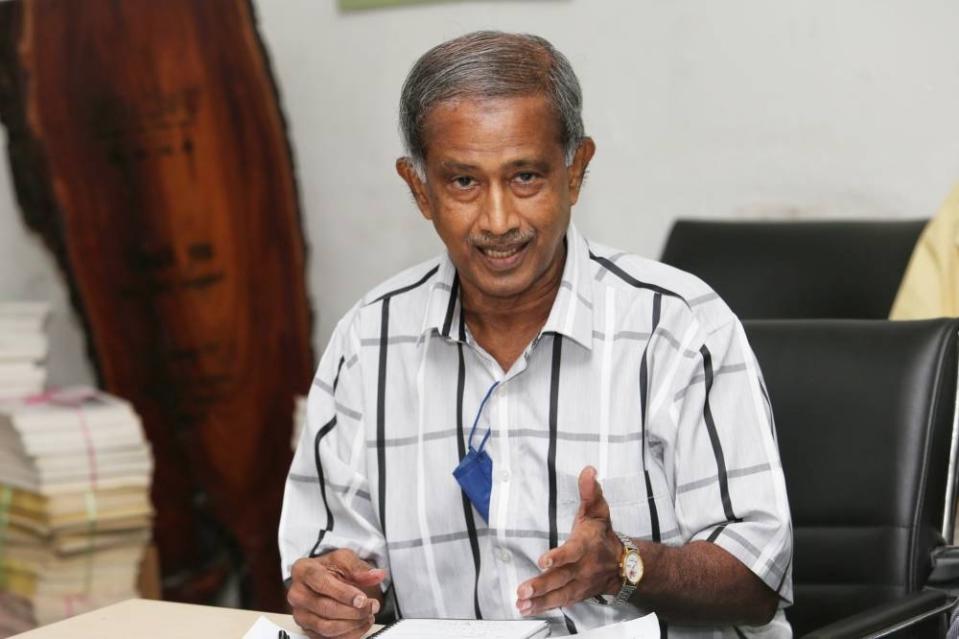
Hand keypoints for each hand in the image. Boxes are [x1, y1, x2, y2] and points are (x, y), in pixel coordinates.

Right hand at [287, 549, 386, 637]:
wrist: (323, 578)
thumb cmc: (330, 567)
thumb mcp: (344, 559)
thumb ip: (359, 567)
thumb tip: (376, 575)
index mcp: (303, 570)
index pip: (321, 583)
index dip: (344, 593)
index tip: (362, 599)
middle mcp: (297, 593)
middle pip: (325, 608)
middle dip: (353, 610)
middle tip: (371, 607)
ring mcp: (300, 614)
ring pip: (327, 627)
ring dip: (352, 624)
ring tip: (368, 616)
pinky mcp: (307, 629)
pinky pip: (328, 638)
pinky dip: (349, 634)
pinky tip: (361, 625)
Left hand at [516, 466, 622, 615]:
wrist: (624, 564)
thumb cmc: (603, 534)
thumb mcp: (598, 510)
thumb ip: (590, 491)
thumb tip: (588, 470)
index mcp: (585, 546)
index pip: (572, 552)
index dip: (558, 557)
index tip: (543, 561)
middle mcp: (582, 568)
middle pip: (561, 578)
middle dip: (542, 585)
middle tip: (523, 590)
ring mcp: (579, 584)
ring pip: (559, 594)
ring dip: (539, 601)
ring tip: (521, 603)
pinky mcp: (575, 594)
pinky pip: (559, 603)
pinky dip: (543, 608)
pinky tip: (527, 609)